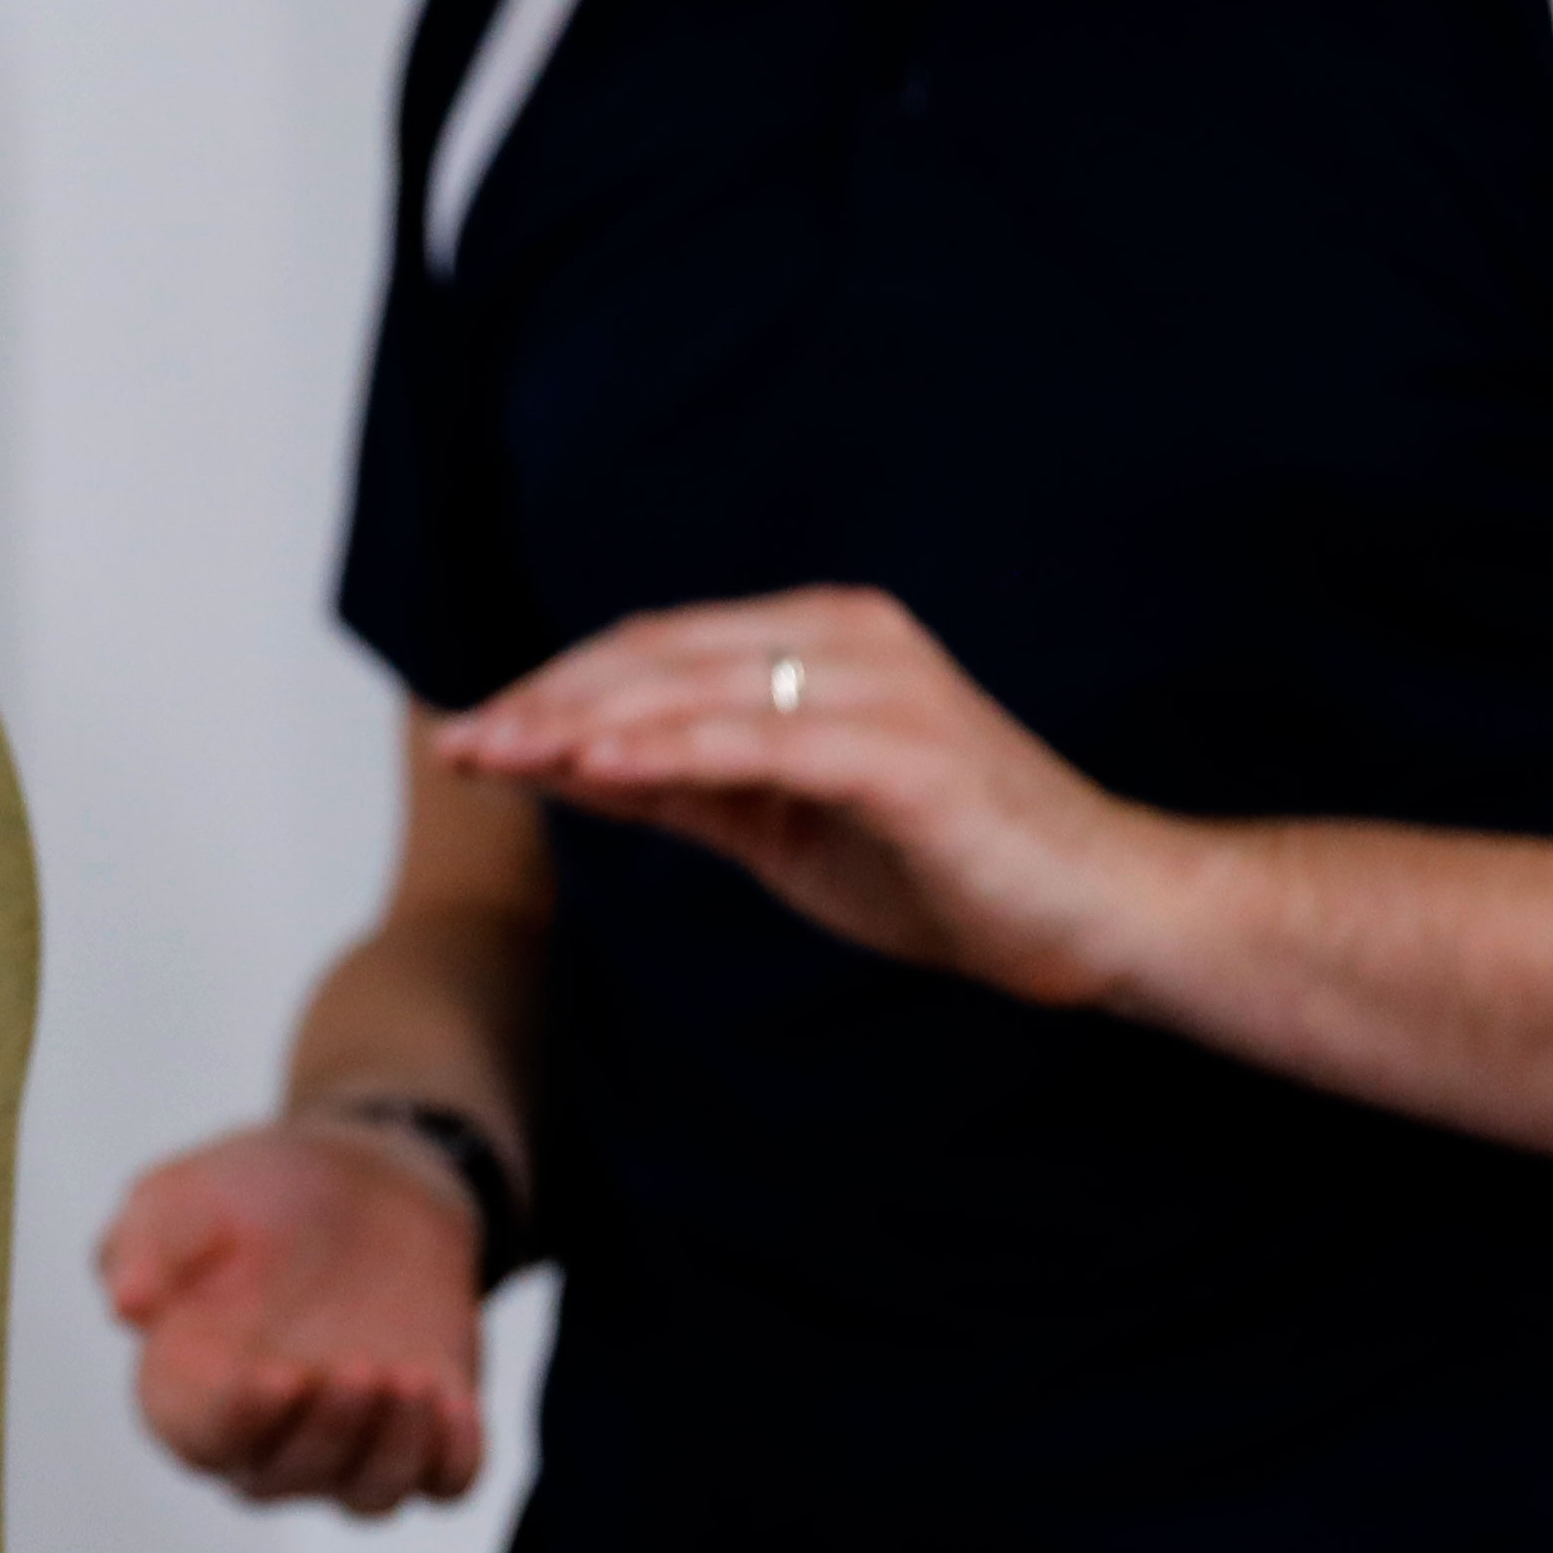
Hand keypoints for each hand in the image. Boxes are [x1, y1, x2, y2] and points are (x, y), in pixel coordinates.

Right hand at [100, 1120, 489, 1512]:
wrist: (360, 1179)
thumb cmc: (251, 1192)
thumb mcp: (180, 1196)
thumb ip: (145, 1244)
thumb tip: (127, 1305)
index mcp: (188, 1386)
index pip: (204, 1440)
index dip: (240, 1424)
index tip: (277, 1376)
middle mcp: (265, 1431)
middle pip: (285, 1480)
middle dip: (328, 1434)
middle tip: (360, 1365)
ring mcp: (348, 1437)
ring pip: (367, 1497)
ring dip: (393, 1453)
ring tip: (413, 1380)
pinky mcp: (422, 1428)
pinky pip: (444, 1481)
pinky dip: (451, 1458)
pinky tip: (452, 1399)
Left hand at [437, 589, 1190, 1007]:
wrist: (1093, 914)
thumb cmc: (941, 868)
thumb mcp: (776, 822)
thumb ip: (678, 784)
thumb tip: (557, 763)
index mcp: (822, 639)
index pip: (656, 647)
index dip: (556, 685)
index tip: (470, 732)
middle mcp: (849, 638)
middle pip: (659, 656)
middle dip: (548, 700)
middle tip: (459, 744)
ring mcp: (881, 688)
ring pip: (696, 688)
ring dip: (585, 719)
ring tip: (497, 751)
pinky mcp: (905, 754)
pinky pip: (761, 742)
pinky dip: (669, 749)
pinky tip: (592, 767)